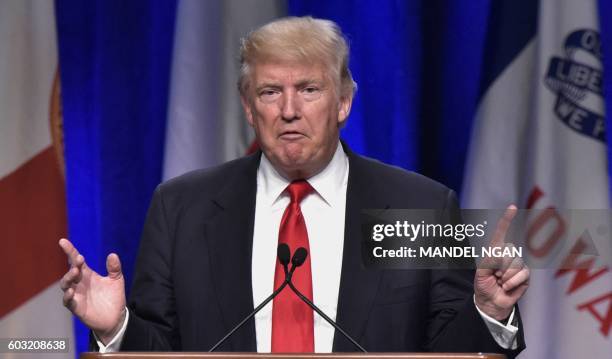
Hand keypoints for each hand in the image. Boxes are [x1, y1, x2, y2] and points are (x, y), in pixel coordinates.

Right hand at [59, 238, 126, 343]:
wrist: (116, 318)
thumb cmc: (113, 297)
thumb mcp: (116, 280)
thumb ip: (114, 268)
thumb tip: (113, 254)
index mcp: (88, 275)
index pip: (76, 261)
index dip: (69, 251)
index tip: (63, 241)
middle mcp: (80, 284)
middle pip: (70, 272)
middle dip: (73, 265)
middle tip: (79, 260)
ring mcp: (77, 295)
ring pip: (65, 285)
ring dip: (68, 278)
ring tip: (75, 272)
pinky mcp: (77, 307)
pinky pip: (68, 302)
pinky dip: (67, 296)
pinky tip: (71, 291)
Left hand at [474, 205, 529, 320]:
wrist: (490, 302)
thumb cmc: (484, 285)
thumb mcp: (481, 271)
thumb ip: (490, 260)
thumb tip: (502, 252)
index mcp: (496, 250)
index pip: (501, 232)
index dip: (507, 219)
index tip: (512, 207)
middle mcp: (508, 254)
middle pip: (508, 252)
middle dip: (498, 266)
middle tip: (495, 276)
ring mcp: (518, 264)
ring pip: (515, 264)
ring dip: (505, 277)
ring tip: (500, 281)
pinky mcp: (525, 275)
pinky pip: (522, 274)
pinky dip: (511, 283)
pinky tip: (507, 287)